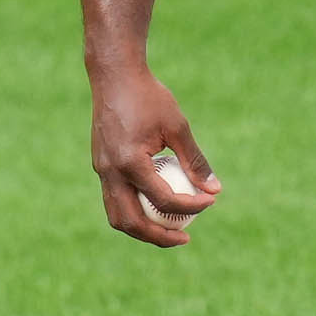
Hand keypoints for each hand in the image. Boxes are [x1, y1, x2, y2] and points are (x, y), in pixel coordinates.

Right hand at [91, 70, 219, 248]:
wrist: (114, 76)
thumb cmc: (149, 97)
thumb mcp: (177, 127)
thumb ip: (195, 161)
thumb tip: (215, 190)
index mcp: (130, 162)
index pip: (163, 199)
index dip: (191, 206)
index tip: (209, 202)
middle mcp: (111, 172)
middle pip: (131, 222)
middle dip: (159, 236)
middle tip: (184, 239)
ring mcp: (102, 171)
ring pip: (117, 216)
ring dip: (142, 229)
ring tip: (167, 230)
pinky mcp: (101, 166)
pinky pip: (115, 200)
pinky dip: (134, 211)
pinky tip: (155, 205)